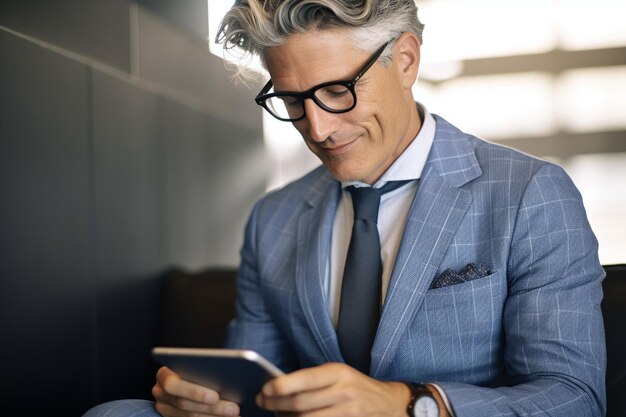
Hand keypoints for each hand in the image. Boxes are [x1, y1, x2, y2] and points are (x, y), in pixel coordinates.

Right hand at [152, 366, 239, 416]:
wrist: (189, 377)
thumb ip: (207, 368)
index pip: (173, 385)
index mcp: (164, 375)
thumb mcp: (198, 363)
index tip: (215, 397)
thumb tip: (228, 376)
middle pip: (184, 404)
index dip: (194, 392)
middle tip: (233, 408)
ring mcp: (165, 409)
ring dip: (214, 416)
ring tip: (234, 413)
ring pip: (189, 416)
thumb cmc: (197, 366)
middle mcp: (160, 393)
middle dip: (211, 408)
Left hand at [256, 362, 411, 416]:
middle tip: (263, 402)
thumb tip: (280, 386)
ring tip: (276, 414)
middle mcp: (343, 391)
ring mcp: (347, 412)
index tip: (265, 389)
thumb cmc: (355, 386)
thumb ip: (314, 380)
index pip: (306, 380)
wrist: (388, 403)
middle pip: (301, 404)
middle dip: (276, 405)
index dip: (282, 386)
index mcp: (338, 372)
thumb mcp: (339, 374)